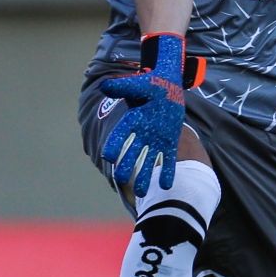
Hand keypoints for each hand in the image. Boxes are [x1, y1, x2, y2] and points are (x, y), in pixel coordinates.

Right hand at [99, 33, 187, 196]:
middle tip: (121, 178)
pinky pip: (168, 160)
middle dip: (127, 165)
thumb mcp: (139, 83)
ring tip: (143, 193)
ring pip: (149, 161)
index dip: (114, 144)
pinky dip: (167, 172)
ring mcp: (156, 140)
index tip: (107, 155)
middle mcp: (142, 133)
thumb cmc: (152, 84)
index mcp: (132, 121)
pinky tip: (167, 186)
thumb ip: (124, 86)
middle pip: (132, 153)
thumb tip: (106, 86)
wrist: (169, 86)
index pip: (120, 135)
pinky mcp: (170, 142)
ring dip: (145, 176)